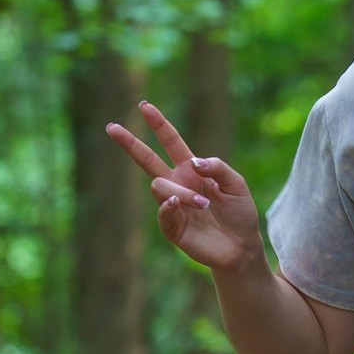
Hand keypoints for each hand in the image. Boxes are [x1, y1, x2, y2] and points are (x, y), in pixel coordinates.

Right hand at [106, 100, 263, 276]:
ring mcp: (172, 205)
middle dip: (130, 143)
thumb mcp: (236, 184)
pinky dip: (168, 206)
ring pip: (160, 187)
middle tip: (111, 127)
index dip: (158, 124)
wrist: (242, 247)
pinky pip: (162, 212)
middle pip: (147, 160)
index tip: (144, 106)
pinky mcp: (172, 227)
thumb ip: (218, 167)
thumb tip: (193, 161)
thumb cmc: (240, 213)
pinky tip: (176, 204)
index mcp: (191, 169)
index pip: (170, 142)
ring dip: (181, 193)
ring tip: (204, 204)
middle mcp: (178, 184)